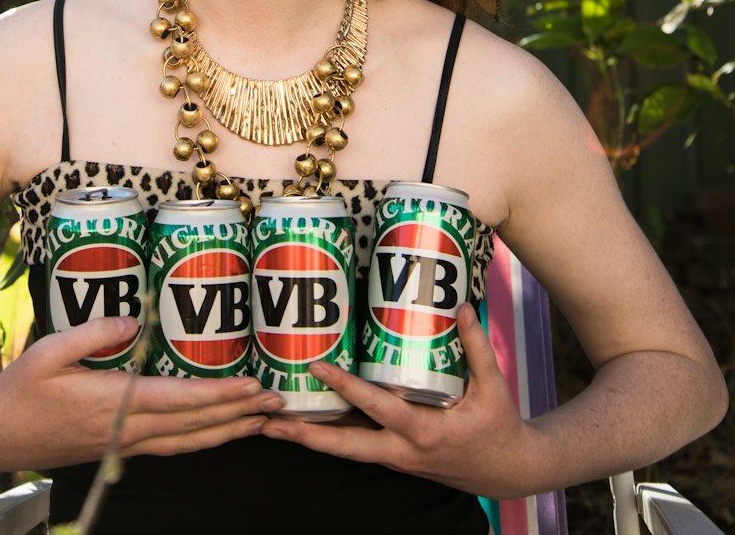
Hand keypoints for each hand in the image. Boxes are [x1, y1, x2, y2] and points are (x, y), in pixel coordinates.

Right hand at [0, 317, 281, 471]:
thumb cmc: (20, 390)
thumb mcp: (49, 350)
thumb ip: (92, 333)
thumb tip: (133, 321)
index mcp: (113, 404)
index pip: (178, 402)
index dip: (219, 397)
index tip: (251, 388)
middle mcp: (125, 430)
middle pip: (194, 427)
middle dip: (239, 415)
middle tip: (278, 405)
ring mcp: (123, 445)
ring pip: (187, 443)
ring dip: (228, 432)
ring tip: (261, 422)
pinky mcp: (118, 448)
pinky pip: (170, 447)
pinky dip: (201, 440)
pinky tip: (217, 432)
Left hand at [261, 305, 540, 499]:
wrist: (509, 471)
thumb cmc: (500, 427)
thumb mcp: (494, 387)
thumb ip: (476, 346)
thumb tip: (459, 305)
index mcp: (426, 432)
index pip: (377, 409)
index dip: (346, 388)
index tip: (317, 366)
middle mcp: (403, 451)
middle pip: (344, 446)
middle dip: (305, 435)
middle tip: (267, 420)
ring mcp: (396, 458)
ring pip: (344, 451)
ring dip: (308, 439)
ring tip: (270, 424)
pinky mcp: (395, 456)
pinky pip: (356, 447)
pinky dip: (329, 437)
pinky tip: (307, 422)